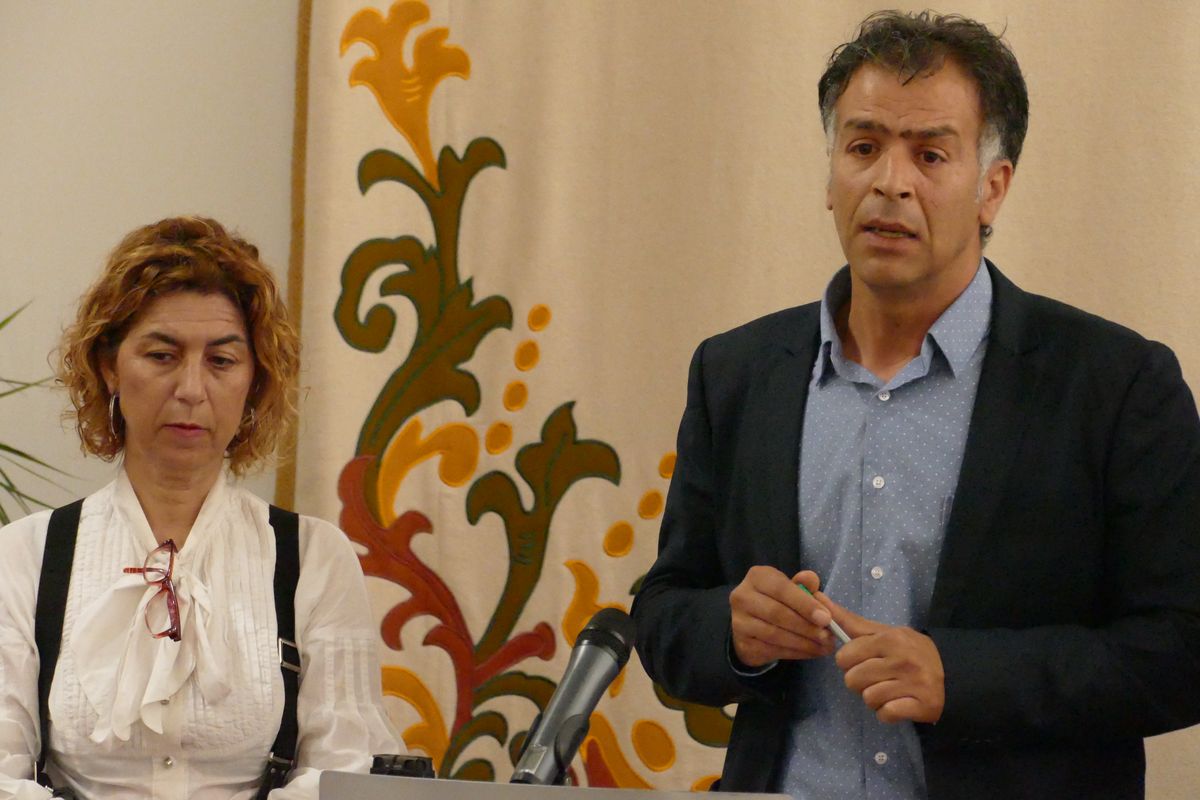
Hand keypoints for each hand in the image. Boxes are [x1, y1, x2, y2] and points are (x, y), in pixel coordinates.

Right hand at [729, 566, 835, 667]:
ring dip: (803, 642)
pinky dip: (795, 653)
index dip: (805, 604)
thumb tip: (812, 580)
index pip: (781, 589)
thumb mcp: (791, 587)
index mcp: (757, 577)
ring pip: (774, 634)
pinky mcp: (743, 644)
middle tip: (827, 636)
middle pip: (777, 613)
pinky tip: (810, 652)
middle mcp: (742, 597)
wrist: (752, 623)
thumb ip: (804, 584)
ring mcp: (739, 622)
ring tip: (823, 646)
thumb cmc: (778, 600)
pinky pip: (772, 650)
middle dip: (806, 626)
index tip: (826, 618)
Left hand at [824, 596, 944, 723]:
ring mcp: (914, 683)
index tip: (861, 661)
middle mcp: (902, 660)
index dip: (848, 662)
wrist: (953, 674)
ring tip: (888, 690)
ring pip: (868, 698)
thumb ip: (851, 622)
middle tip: (876, 678)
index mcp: (890, 639)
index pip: (845, 656)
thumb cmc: (910, 652)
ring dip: (874, 699)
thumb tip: (819, 598)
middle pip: (853, 680)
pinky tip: (898, 703)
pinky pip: (886, 714)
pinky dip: (887, 713)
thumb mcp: (885, 633)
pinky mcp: (922, 705)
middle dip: (860, 682)